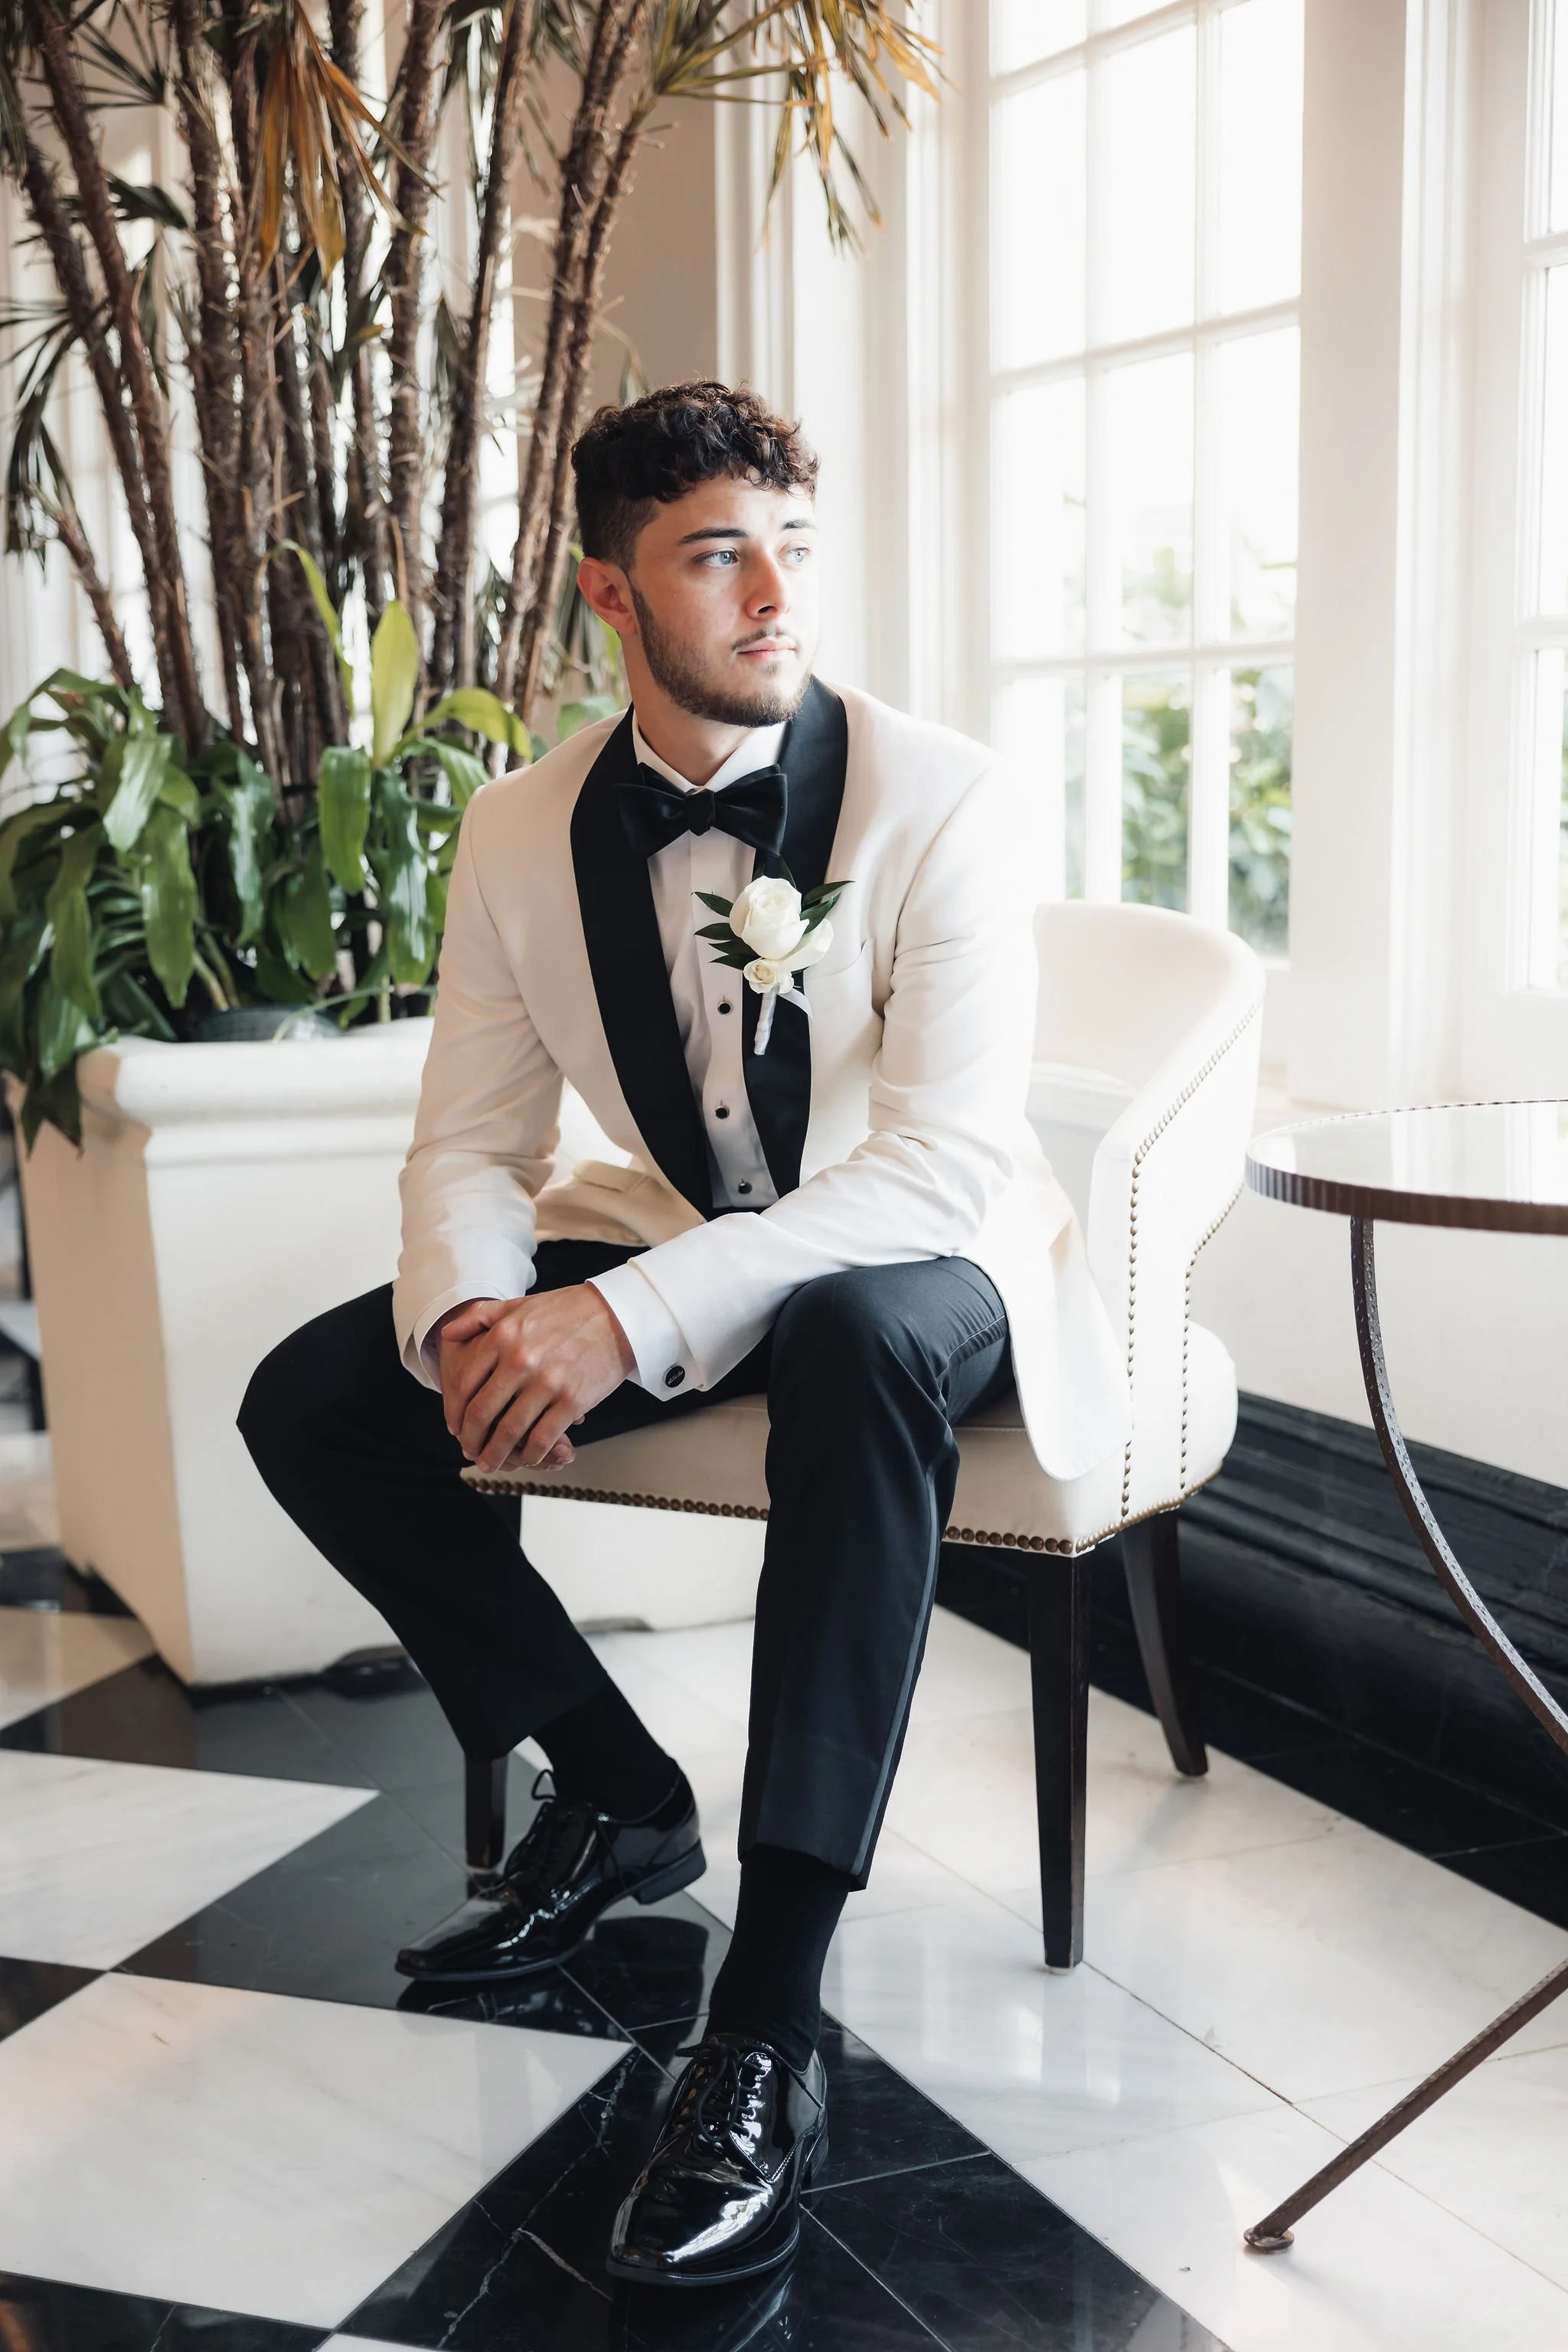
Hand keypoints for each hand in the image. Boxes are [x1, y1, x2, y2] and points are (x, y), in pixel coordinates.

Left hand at [436, 1286, 635, 1472]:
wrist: (619, 1315)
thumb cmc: (569, 1310)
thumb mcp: (519, 1305)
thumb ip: (480, 1317)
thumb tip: (448, 1334)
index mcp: (503, 1336)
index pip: (464, 1384)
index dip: (455, 1412)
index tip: (456, 1425)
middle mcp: (520, 1360)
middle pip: (482, 1412)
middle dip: (471, 1439)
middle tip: (469, 1449)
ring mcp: (547, 1383)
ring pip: (510, 1431)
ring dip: (496, 1454)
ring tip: (490, 1462)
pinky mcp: (572, 1401)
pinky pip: (543, 1438)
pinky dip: (531, 1454)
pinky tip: (527, 1458)